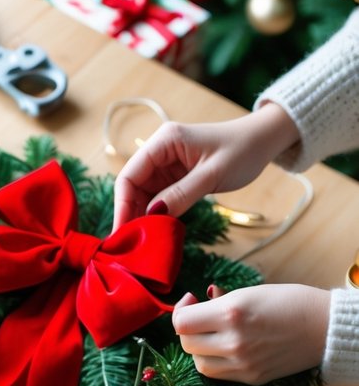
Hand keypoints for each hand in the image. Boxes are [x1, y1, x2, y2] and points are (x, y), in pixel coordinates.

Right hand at [112, 102, 298, 230]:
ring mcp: (167, 163)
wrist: (264, 140)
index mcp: (164, 141)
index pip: (130, 175)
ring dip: (142, 217)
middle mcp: (160, 150)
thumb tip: (151, 216)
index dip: (122, 205)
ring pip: (143, 194)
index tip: (122, 233)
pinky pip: (158, 197)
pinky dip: (156, 214)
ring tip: (141, 243)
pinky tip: (156, 232)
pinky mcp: (175, 175)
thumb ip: (181, 194)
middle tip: (130, 245)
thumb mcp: (212, 175)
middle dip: (130, 214)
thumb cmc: (242, 150)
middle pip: (132, 186)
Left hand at [172, 285, 330, 384]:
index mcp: (231, 314)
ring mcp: (242, 364)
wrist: (324, 327)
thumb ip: (219, 301)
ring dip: (199, 348)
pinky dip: (214, 361)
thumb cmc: (289, 302)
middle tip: (200, 316)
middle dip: (189, 329)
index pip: (182, 322)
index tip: (192, 300)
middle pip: (187, 343)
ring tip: (212, 334)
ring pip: (199, 363)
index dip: (181, 309)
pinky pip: (218, 373)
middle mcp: (233, 341)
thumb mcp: (249, 293)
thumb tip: (197, 303)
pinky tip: (224, 347)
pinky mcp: (251, 377)